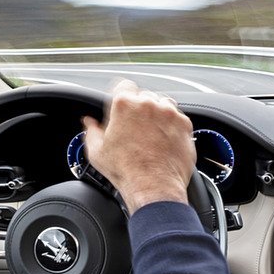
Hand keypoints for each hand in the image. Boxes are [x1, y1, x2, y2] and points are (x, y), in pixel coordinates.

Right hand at [82, 80, 195, 211]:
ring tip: (151, 135)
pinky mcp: (184, 124)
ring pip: (163, 104)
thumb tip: (89, 123)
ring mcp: (169, 113)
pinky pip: (178, 117)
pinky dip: (172, 126)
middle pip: (144, 96)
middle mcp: (148, 104)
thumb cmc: (126, 172)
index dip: (122, 98)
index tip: (123, 108)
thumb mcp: (97, 152)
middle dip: (140, 109)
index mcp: (123, 105)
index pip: (123, 86)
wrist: (154, 188)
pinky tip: (164, 141)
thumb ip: (91, 131)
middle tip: (136, 129)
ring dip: (158, 115)